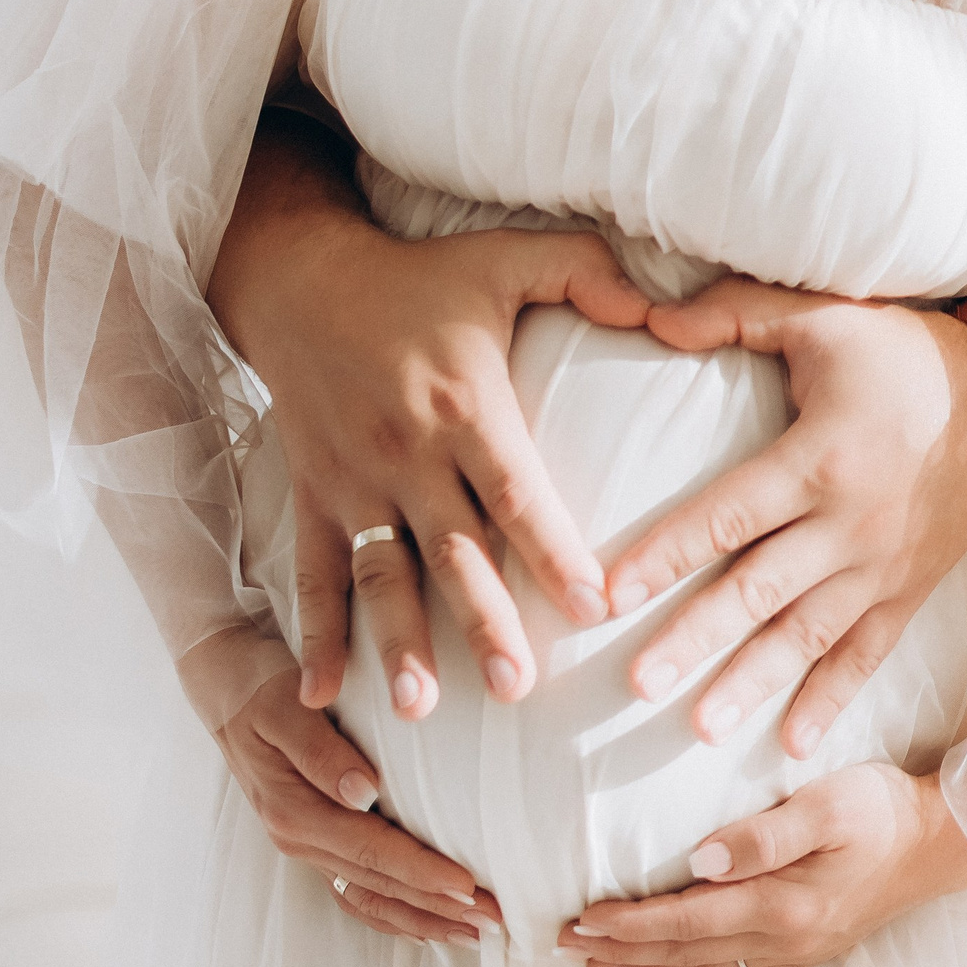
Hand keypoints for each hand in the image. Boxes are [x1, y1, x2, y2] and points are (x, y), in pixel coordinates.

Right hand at [188, 636, 503, 943]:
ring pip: (370, 896)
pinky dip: (393, 913)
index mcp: (294, 810)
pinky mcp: (315, 839)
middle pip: (378, 884)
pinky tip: (427, 925)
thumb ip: (320, 750)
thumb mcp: (285, 706)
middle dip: (436, 906)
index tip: (469, 885)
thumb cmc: (264, 687)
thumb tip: (364, 792)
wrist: (227, 686)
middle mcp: (300, 838)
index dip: (422, 871)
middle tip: (493, 919)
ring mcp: (306, 845)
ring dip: (422, 918)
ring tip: (473, 931)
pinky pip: (356, 891)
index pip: (371, 850)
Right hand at [208, 117, 649, 717]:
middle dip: (483, 621)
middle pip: (451, 548)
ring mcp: (353, 479)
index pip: (514, 489)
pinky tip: (321, 697)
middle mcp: (406, 449)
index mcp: (464, 402)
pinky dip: (314, 636)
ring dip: (399, 644)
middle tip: (517, 688)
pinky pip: (312, 572)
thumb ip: (589, 274)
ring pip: (379, 574)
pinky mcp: (311, 493)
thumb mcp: (508, 257)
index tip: (594, 609)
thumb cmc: (422, 276)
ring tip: (418, 710)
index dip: (554, 550)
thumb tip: (666, 309)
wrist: (300, 279)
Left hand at [557, 763, 966, 966]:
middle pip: (683, 954)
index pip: (683, 920)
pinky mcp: (807, 949)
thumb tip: (699, 858)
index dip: (627, 924)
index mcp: (780, 905)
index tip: (578, 920)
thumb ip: (763, 833)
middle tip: (563, 949)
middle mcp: (782, 940)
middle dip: (620, 953)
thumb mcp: (826, 804)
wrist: (938, 841)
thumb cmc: (880, 809)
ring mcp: (795, 951)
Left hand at [602, 284, 966, 758]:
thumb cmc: (901, 351)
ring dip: (753, 683)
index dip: (664, 553)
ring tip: (700, 729)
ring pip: (806, 636)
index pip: (725, 514)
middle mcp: (847, 524)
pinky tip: (794, 744)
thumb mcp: (819, 317)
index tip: (607, 592)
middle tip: (636, 685)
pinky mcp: (910, 588)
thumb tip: (648, 314)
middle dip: (694, 639)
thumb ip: (730, 315)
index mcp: (816, 459)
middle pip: (756, 590)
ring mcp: (881, 566)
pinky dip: (832, 699)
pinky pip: (867, 653)